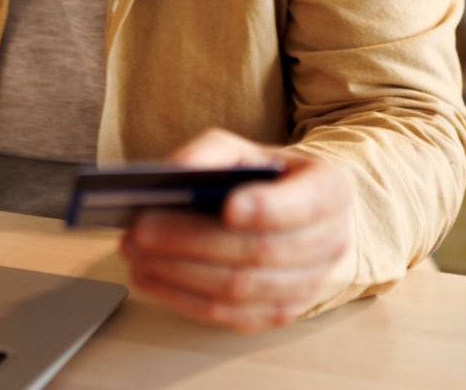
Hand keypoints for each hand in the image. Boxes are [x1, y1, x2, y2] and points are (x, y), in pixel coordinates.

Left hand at [119, 129, 355, 331]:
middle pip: (260, 251)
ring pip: (241, 289)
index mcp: (330, 190)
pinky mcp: (280, 313)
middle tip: (142, 229)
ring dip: (180, 273)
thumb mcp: (245, 150)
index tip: (227, 205)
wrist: (296, 213)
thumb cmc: (265, 177)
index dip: (267, 209)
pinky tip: (150, 276)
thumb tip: (170, 175)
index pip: (304, 204)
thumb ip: (210, 154)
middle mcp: (330, 241)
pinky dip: (183, 298)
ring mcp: (309, 284)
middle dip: (194, 241)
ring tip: (135, 252)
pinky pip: (230, 315)